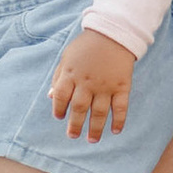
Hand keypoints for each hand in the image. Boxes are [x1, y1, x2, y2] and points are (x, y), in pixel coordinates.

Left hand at [49, 26, 139, 143]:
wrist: (113, 32)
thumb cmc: (87, 45)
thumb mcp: (67, 57)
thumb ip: (58, 77)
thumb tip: (51, 97)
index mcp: (71, 74)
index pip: (61, 96)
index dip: (59, 108)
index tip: (59, 117)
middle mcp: (87, 82)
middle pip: (79, 108)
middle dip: (75, 125)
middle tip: (73, 136)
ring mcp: (105, 85)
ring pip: (99, 112)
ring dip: (95, 128)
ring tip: (92, 139)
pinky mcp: (122, 85)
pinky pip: (120, 107)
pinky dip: (119, 120)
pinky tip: (115, 130)